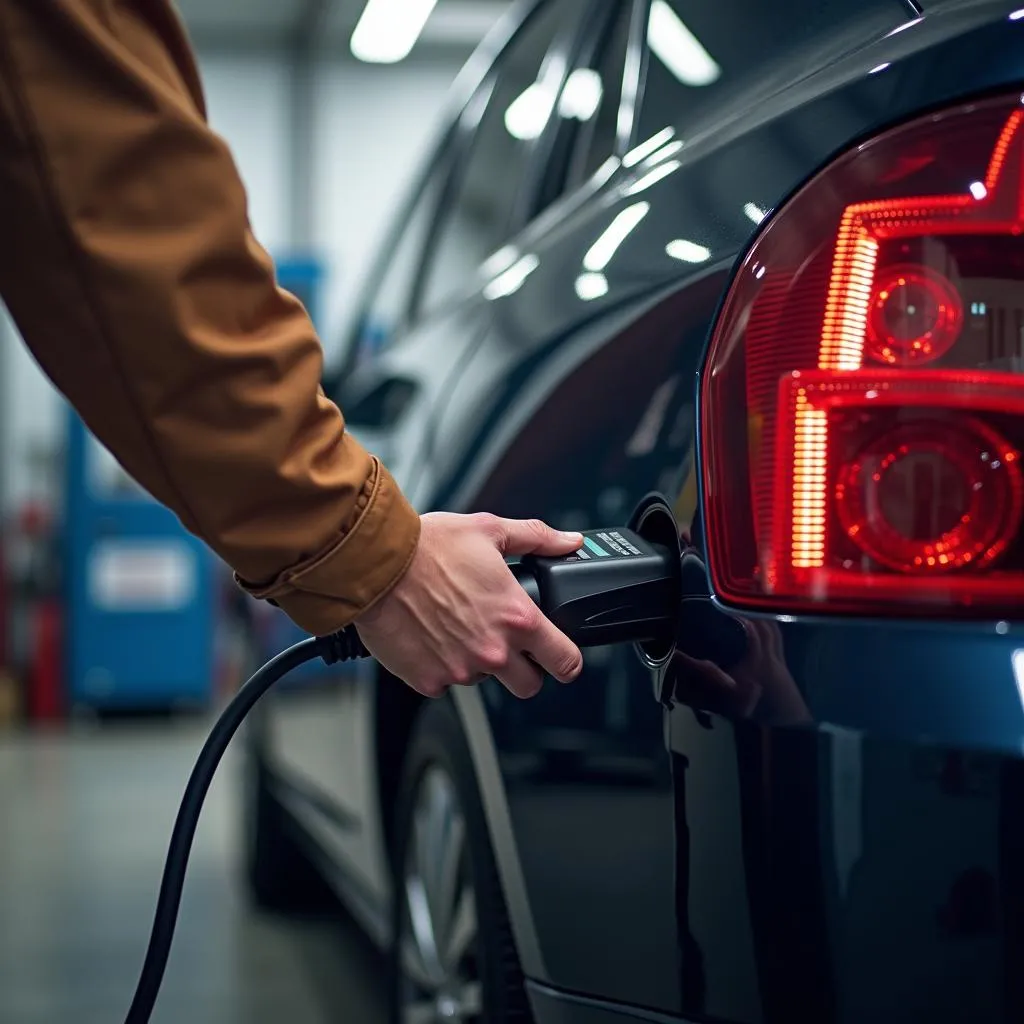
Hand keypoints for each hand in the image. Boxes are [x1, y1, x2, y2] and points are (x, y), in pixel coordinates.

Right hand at [355, 512, 583, 698]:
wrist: (374, 565)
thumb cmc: (427, 547)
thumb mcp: (490, 530)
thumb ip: (536, 538)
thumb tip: (567, 541)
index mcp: (516, 617)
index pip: (564, 661)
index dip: (566, 660)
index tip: (560, 656)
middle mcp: (493, 650)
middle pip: (529, 686)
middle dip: (525, 669)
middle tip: (509, 645)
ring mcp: (460, 670)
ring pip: (484, 681)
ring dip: (478, 662)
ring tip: (458, 627)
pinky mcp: (428, 680)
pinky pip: (446, 682)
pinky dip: (442, 665)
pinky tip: (432, 636)